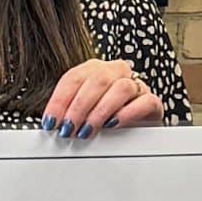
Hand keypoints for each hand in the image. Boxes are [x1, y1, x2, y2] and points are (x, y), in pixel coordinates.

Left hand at [43, 59, 163, 138]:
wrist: (135, 130)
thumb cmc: (104, 120)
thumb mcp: (81, 114)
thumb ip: (67, 113)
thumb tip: (49, 125)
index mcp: (94, 69)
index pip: (74, 77)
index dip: (60, 100)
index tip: (50, 121)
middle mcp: (115, 72)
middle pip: (97, 80)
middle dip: (78, 107)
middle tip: (68, 129)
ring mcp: (136, 85)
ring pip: (121, 87)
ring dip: (100, 111)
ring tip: (87, 130)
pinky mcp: (152, 102)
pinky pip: (144, 101)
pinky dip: (127, 113)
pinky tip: (113, 126)